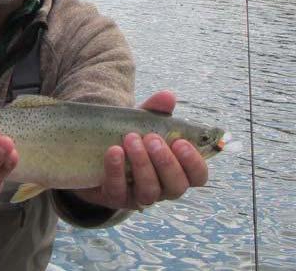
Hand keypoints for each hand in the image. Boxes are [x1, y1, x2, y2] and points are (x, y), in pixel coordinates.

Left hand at [71, 90, 209, 209]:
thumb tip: (168, 97)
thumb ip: (157, 110)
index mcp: (179, 171)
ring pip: (149, 191)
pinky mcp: (116, 198)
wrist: (96, 151)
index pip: (198, 176)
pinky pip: (119, 190)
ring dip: (142, 164)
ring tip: (131, 139)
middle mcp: (164, 189)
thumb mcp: (145, 122)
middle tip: (152, 138)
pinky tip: (113, 151)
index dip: (194, 163)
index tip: (181, 142)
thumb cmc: (133, 138)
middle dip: (166, 162)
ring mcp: (140, 197)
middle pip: (176, 186)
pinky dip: (116, 170)